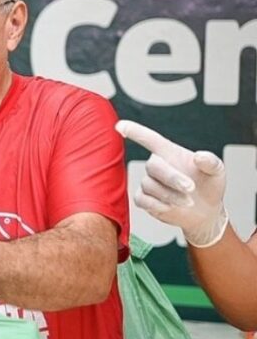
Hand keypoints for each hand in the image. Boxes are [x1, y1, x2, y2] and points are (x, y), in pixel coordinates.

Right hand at [116, 120, 227, 247]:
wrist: (205, 212)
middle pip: (153, 166)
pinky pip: (143, 200)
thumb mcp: (217, 172)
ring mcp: (149, 183)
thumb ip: (211, 162)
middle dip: (172, 178)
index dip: (135, 131)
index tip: (120, 126)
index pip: (149, 139)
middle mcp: (157, 166)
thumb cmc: (209, 186)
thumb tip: (199, 156)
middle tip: (191, 188)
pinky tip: (171, 207)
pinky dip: (158, 205)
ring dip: (171, 195)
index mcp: (170, 153)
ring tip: (188, 202)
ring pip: (150, 186)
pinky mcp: (144, 199)